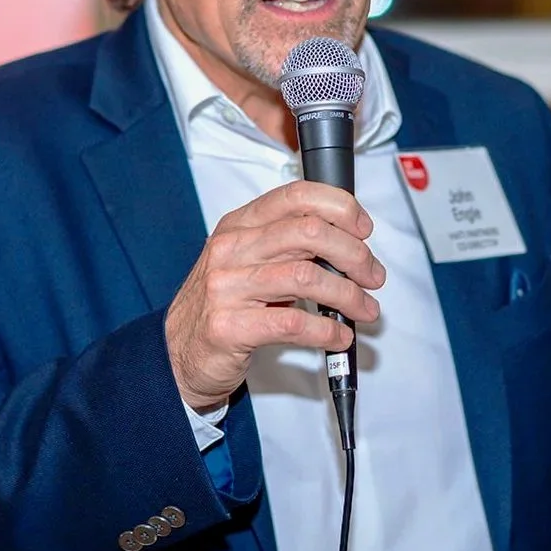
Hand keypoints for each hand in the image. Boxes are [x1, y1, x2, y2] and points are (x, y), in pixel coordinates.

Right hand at [165, 180, 385, 409]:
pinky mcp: (229, 327)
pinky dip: (327, 330)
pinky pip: (293, 322)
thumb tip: (349, 245)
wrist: (177, 353)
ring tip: (365, 309)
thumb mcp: (248, 261)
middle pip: (310, 233)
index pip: (297, 196)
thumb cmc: (223, 304)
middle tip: (373, 276)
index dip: (340, 207)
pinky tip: (339, 335)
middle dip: (354, 254)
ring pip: (307, 276)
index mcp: (239, 225)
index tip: (363, 229)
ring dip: (349, 294)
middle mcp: (231, 249)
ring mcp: (227, 287)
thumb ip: (288, 245)